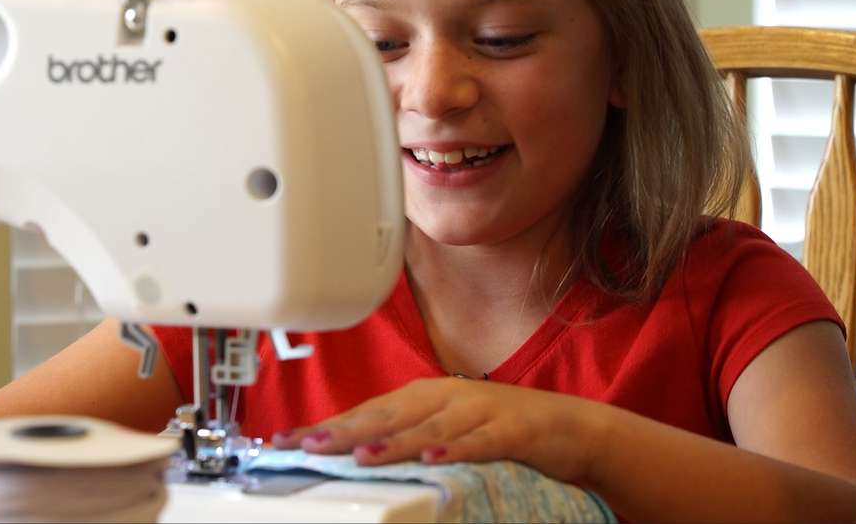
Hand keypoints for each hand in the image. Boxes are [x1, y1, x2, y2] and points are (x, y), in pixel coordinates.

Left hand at [270, 377, 603, 482]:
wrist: (569, 425)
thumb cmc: (498, 427)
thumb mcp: (442, 427)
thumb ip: (400, 435)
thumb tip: (347, 448)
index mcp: (423, 397)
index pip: (365, 411)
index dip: (325, 425)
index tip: (286, 441)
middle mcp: (445, 398)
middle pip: (387, 415)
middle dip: (344, 430)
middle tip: (307, 445)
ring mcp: (478, 411)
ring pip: (428, 428)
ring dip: (393, 441)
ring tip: (360, 454)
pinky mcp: (510, 430)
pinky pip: (479, 442)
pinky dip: (455, 449)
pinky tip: (433, 459)